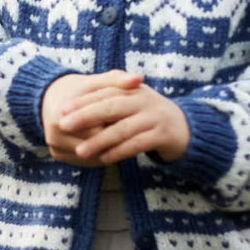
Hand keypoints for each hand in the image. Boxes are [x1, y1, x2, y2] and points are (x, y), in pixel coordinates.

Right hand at [42, 71, 144, 164]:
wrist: (49, 97)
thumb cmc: (79, 88)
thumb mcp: (96, 81)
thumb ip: (117, 80)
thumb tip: (139, 78)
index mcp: (62, 114)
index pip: (99, 128)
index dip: (118, 124)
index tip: (132, 119)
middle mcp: (55, 134)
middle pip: (95, 145)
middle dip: (114, 139)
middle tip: (134, 131)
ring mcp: (55, 147)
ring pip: (92, 156)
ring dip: (110, 150)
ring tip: (125, 138)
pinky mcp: (57, 155)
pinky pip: (85, 160)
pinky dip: (100, 155)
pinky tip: (111, 145)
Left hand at [57, 74, 189, 164]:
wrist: (187, 129)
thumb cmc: (149, 116)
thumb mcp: (132, 103)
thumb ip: (109, 101)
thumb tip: (73, 109)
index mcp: (133, 89)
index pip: (104, 92)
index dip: (82, 100)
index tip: (62, 110)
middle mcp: (144, 100)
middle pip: (111, 107)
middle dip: (85, 116)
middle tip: (63, 125)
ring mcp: (155, 117)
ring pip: (122, 128)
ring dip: (99, 140)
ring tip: (80, 151)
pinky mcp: (164, 135)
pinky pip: (137, 144)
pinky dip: (119, 151)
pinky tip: (104, 159)